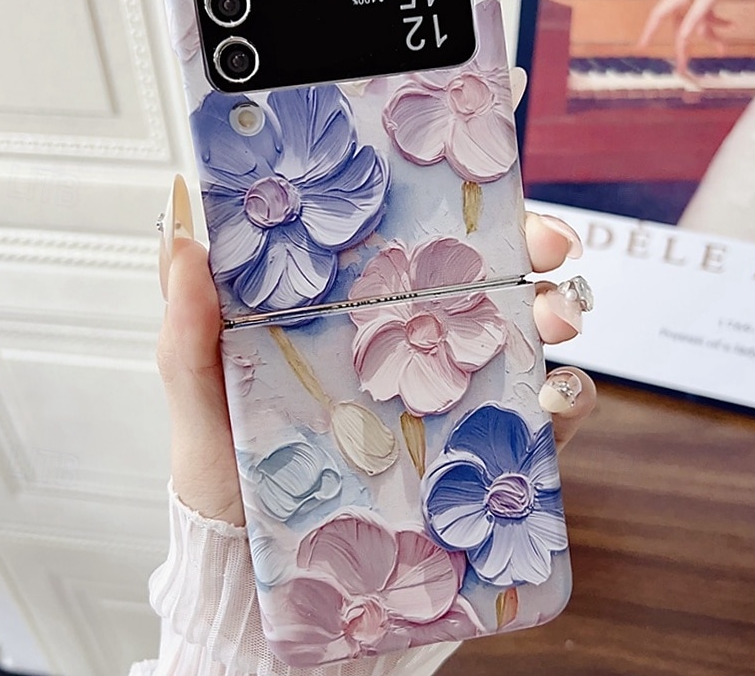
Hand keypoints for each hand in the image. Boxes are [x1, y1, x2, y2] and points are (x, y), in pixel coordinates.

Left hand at [156, 177, 596, 525]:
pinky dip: (568, 400)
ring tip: (558, 317)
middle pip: (487, 282)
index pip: (414, 247)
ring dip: (557, 311)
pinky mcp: (476, 455)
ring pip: (525, 338)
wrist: (258, 563)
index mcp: (355, 315)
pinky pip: (540, 422)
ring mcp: (448, 398)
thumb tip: (186, 242)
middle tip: (550, 247)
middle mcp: (410, 348)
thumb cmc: (230, 469)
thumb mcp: (201, 393)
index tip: (488, 191)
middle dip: (533, 249)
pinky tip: (559, 395)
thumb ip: (190, 328)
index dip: (455, 211)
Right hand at [637, 0, 739, 74]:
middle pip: (679, 28)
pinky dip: (719, 22)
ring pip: (698, 25)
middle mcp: (684, 0)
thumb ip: (695, 17)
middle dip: (683, 47)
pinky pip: (708, 16)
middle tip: (682, 67)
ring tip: (723, 48)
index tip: (641, 46)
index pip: (658, 16)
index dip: (648, 32)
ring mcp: (694, 0)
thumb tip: (683, 37)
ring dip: (711, 36)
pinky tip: (731, 26)